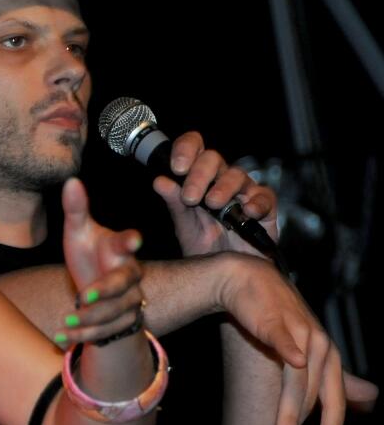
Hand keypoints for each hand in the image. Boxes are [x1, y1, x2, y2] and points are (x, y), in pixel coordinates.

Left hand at [55, 177, 145, 346]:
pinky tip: (60, 337)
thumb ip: (76, 210)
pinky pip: (106, 333)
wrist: (96, 291)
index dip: (129, 240)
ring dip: (90, 321)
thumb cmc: (89, 254)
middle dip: (104, 291)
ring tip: (65, 322)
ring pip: (115, 314)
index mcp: (119, 250)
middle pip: (122, 285)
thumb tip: (71, 180)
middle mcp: (129, 275)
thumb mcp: (78, 232)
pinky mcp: (123, 323)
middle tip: (82, 297)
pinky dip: (82, 336)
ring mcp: (129, 301)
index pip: (125, 243)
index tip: (133, 239)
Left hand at [153, 131, 277, 256]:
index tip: (177, 166)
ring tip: (212, 204)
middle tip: (190, 196)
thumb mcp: (184, 225)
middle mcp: (221, 180)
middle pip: (213, 159)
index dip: (186, 148)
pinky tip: (247, 211)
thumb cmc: (206, 247)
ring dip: (223, 188)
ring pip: (237, 175)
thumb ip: (174, 203)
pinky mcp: (265, 208)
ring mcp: (244, 192)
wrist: (227, 277)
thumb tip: (159, 181)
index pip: (194, 147)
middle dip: (199, 175)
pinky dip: (257, 202)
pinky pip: (265, 197)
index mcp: (199, 177)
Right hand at [217, 253, 377, 424]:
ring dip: (286, 415)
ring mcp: (299, 333)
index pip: (333, 403)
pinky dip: (291, 353)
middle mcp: (320, 346)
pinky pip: (286, 341)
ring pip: (296, 383)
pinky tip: (293, 363)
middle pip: (311, 398)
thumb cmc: (272, 315)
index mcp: (328, 356)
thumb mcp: (304, 346)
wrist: (246, 280)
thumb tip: (368, 398)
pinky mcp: (277, 322)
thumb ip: (327, 375)